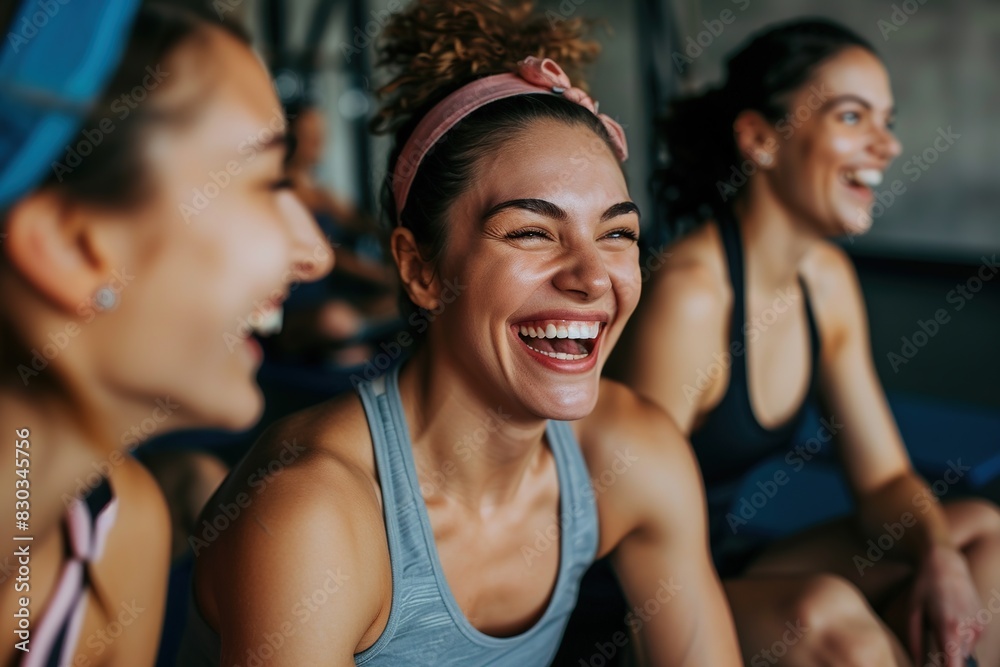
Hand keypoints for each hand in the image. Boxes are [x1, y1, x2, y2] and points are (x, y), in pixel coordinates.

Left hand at [908, 544, 982, 666]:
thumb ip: (915, 640)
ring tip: (938, 623)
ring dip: (952, 647)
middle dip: (946, 660)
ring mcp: (979, 628)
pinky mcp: (983, 625)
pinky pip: (970, 642)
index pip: (955, 666)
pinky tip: (949, 618)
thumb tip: (916, 663)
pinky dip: (959, 638)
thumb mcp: (913, 611)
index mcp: (949, 628)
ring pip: (964, 652)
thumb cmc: (925, 586)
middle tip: (931, 643)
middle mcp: (968, 630)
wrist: (947, 563)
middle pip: (959, 661)